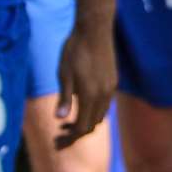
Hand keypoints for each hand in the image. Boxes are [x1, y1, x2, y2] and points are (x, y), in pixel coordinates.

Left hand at [54, 23, 114, 148]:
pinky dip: (95, 111)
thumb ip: (64, 98)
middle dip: (78, 132)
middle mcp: (104, 94)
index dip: (71, 137)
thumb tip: (59, 119)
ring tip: (71, 120)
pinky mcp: (113, 80)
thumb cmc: (74, 51)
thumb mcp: (64, 74)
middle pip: (93, 124)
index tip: (58, 141)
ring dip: (87, 121)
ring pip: (101, 115)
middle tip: (61, 134)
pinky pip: (106, 104)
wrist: (95, 30)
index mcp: (90, 94)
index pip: (82, 126)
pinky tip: (83, 104)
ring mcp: (111, 87)